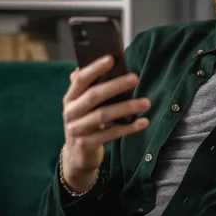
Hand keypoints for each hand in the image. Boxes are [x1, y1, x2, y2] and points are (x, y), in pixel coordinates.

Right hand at [61, 55, 150, 191]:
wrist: (77, 156)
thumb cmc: (86, 122)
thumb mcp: (83, 105)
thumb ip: (91, 87)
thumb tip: (108, 64)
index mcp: (69, 98)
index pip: (80, 79)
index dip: (95, 68)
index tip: (111, 58)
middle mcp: (70, 112)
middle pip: (93, 96)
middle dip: (115, 85)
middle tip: (135, 77)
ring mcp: (76, 130)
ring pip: (103, 115)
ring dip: (126, 107)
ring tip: (146, 103)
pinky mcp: (86, 145)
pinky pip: (110, 134)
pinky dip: (128, 128)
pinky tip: (143, 122)